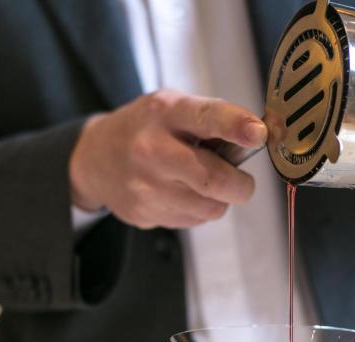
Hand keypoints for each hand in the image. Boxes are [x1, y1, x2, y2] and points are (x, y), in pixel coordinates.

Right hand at [69, 90, 266, 228]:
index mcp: (165, 113)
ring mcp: (146, 187)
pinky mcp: (145, 214)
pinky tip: (182, 193)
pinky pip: (193, 221)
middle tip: (242, 182)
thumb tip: (257, 138)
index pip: (206, 118)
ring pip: (210, 207)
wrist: (96, 159)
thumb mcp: (173, 108)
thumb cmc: (146, 129)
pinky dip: (198, 210)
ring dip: (219, 199)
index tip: (258, 133)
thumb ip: (213, 119)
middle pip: (213, 179)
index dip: (236, 126)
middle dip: (240, 185)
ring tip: (203, 183)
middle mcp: (152, 150)